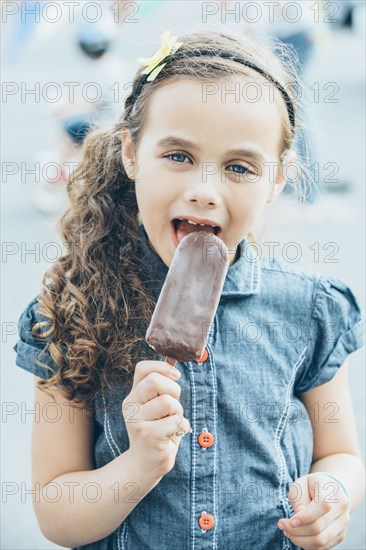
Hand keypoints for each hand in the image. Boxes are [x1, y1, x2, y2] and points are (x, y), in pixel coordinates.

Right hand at [122, 360, 191, 480]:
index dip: (162, 367)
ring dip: (178, 412)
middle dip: (174, 390)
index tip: (176, 377)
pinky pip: (174, 421)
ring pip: (168, 401)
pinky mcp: (147, 436)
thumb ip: (161, 386)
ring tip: (172, 423)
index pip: (143, 368)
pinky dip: (180, 427)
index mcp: (133, 395)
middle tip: (174, 407)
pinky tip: (172, 435)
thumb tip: (172, 358)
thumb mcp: (157, 405)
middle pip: (155, 381)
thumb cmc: (157, 431)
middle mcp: (130, 405)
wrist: (145, 465)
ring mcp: (136, 421)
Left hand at [277, 472, 350, 548]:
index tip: (289, 521)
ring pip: (321, 541)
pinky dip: (307, 545)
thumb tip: (299, 513)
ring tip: (287, 532)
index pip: (322, 506)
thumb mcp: (301, 484)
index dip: (304, 517)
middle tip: (282, 525)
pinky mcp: (340, 534)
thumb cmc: (312, 486)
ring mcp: (343, 523)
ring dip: (300, 540)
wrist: (332, 490)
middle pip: (318, 527)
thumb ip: (299, 497)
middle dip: (296, 530)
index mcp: (332, 491)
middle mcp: (341, 508)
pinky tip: (297, 536)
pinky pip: (323, 547)